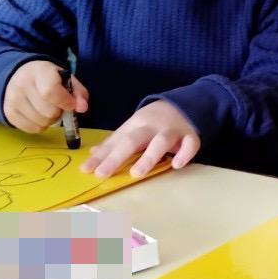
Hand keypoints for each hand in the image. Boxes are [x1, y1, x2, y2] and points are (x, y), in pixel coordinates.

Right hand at [3, 60, 88, 133]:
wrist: (18, 76)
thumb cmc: (47, 78)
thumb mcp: (65, 79)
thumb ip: (78, 92)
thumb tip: (82, 108)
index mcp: (39, 71)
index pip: (50, 91)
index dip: (64, 102)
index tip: (70, 105)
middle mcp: (22, 84)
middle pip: (48, 111)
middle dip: (59, 112)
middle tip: (57, 106)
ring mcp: (12, 99)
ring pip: (41, 122)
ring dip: (50, 120)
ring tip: (47, 109)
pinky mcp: (9, 113)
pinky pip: (32, 129)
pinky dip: (40, 126)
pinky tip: (38, 115)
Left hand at [81, 100, 199, 178]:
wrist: (184, 104)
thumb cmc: (154, 121)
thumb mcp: (133, 128)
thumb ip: (115, 142)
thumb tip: (93, 155)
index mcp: (135, 124)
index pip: (116, 140)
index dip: (101, 156)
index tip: (86, 170)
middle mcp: (152, 127)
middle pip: (133, 140)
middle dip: (116, 157)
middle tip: (102, 174)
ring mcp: (172, 131)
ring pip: (161, 142)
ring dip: (148, 156)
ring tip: (136, 173)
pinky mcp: (191, 136)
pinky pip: (190, 144)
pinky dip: (185, 154)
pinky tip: (176, 165)